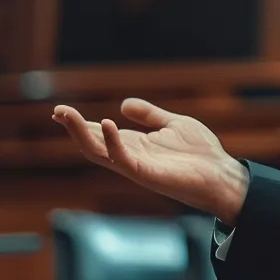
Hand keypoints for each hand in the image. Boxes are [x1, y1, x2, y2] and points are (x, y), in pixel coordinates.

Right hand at [53, 98, 248, 222]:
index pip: (100, 133)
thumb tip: (123, 104)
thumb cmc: (201, 154)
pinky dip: (112, 143)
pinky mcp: (147, 174)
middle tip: (58, 111)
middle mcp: (131, 156)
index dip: (80, 123)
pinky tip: (107, 123)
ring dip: (81, 134)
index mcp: (135, 145)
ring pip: (99, 152)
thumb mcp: (173, 124)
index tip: (60, 111)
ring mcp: (137, 166)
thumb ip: (149, 115)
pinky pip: (123, 160)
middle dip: (74, 128)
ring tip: (67, 115)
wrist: (222, 175)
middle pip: (92, 143)